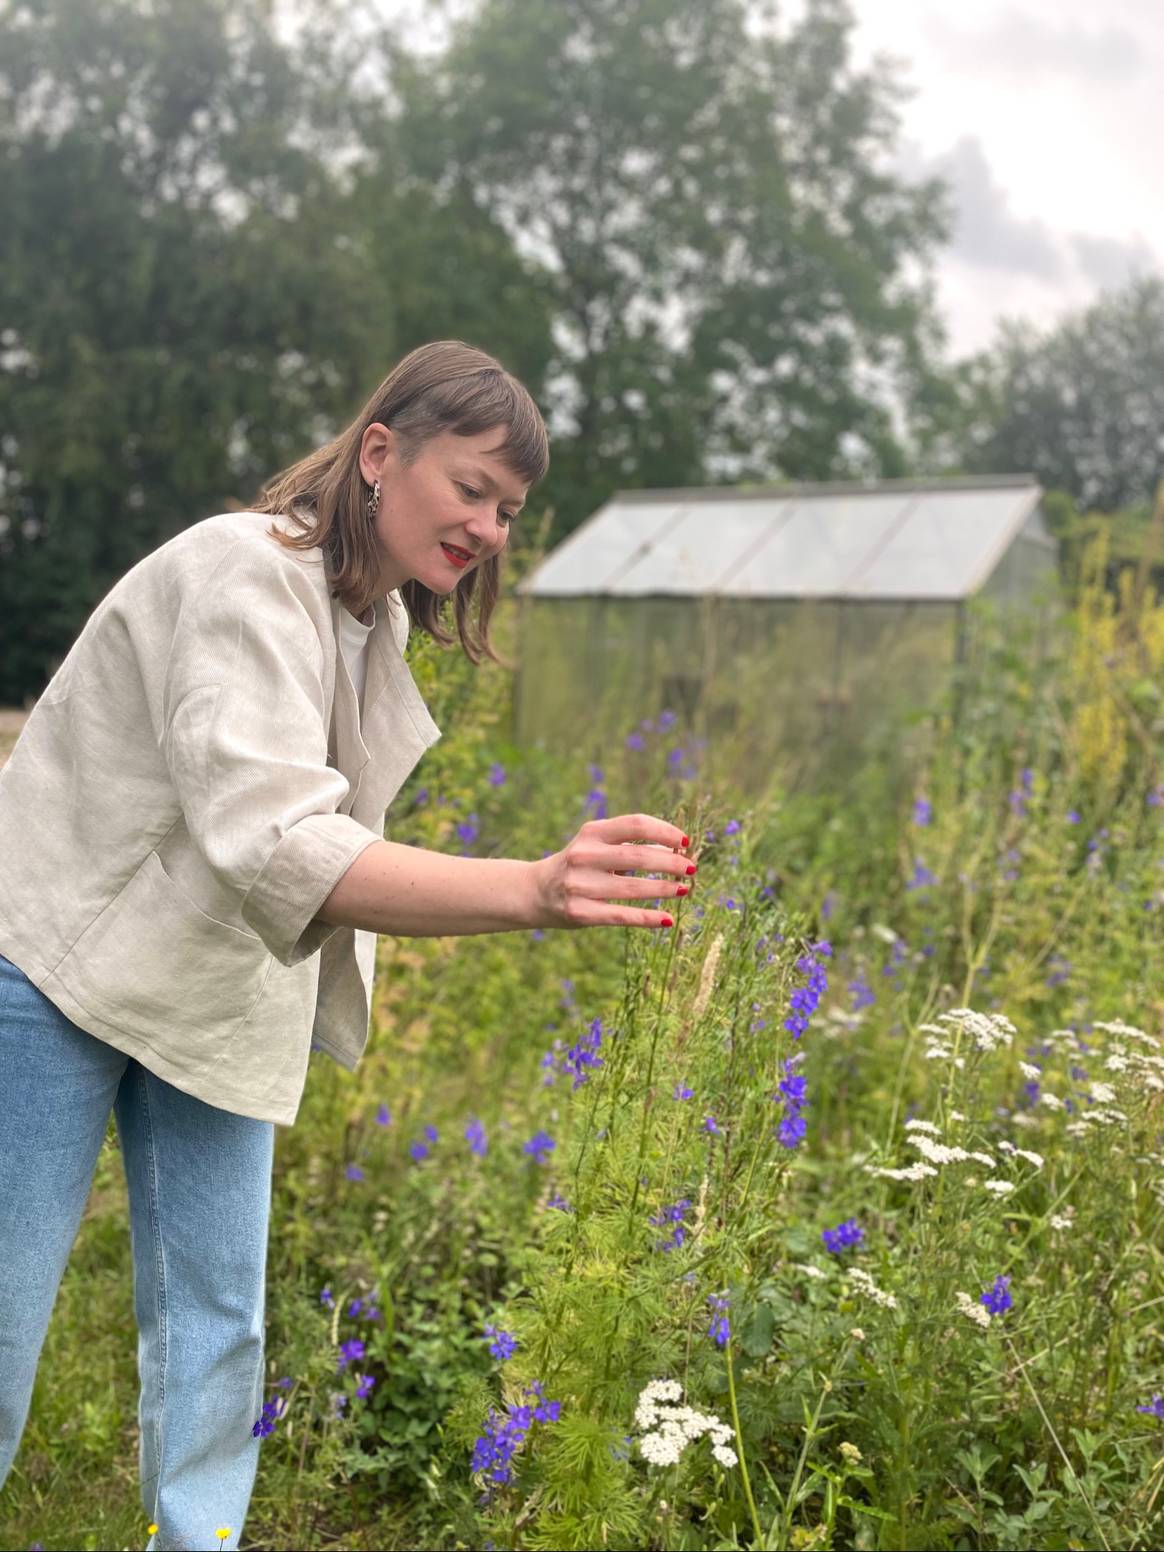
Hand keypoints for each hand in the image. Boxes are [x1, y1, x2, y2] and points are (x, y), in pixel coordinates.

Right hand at [529, 814, 694, 929]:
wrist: (535, 892)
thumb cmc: (578, 865)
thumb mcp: (596, 846)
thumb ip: (629, 845)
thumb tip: (676, 852)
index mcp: (591, 833)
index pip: (635, 825)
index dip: (665, 831)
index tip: (685, 841)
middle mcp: (584, 856)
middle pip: (638, 857)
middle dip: (671, 863)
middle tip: (691, 868)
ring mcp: (580, 885)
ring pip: (633, 888)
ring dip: (664, 890)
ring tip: (684, 889)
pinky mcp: (580, 912)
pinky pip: (622, 916)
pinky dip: (648, 918)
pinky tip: (668, 919)